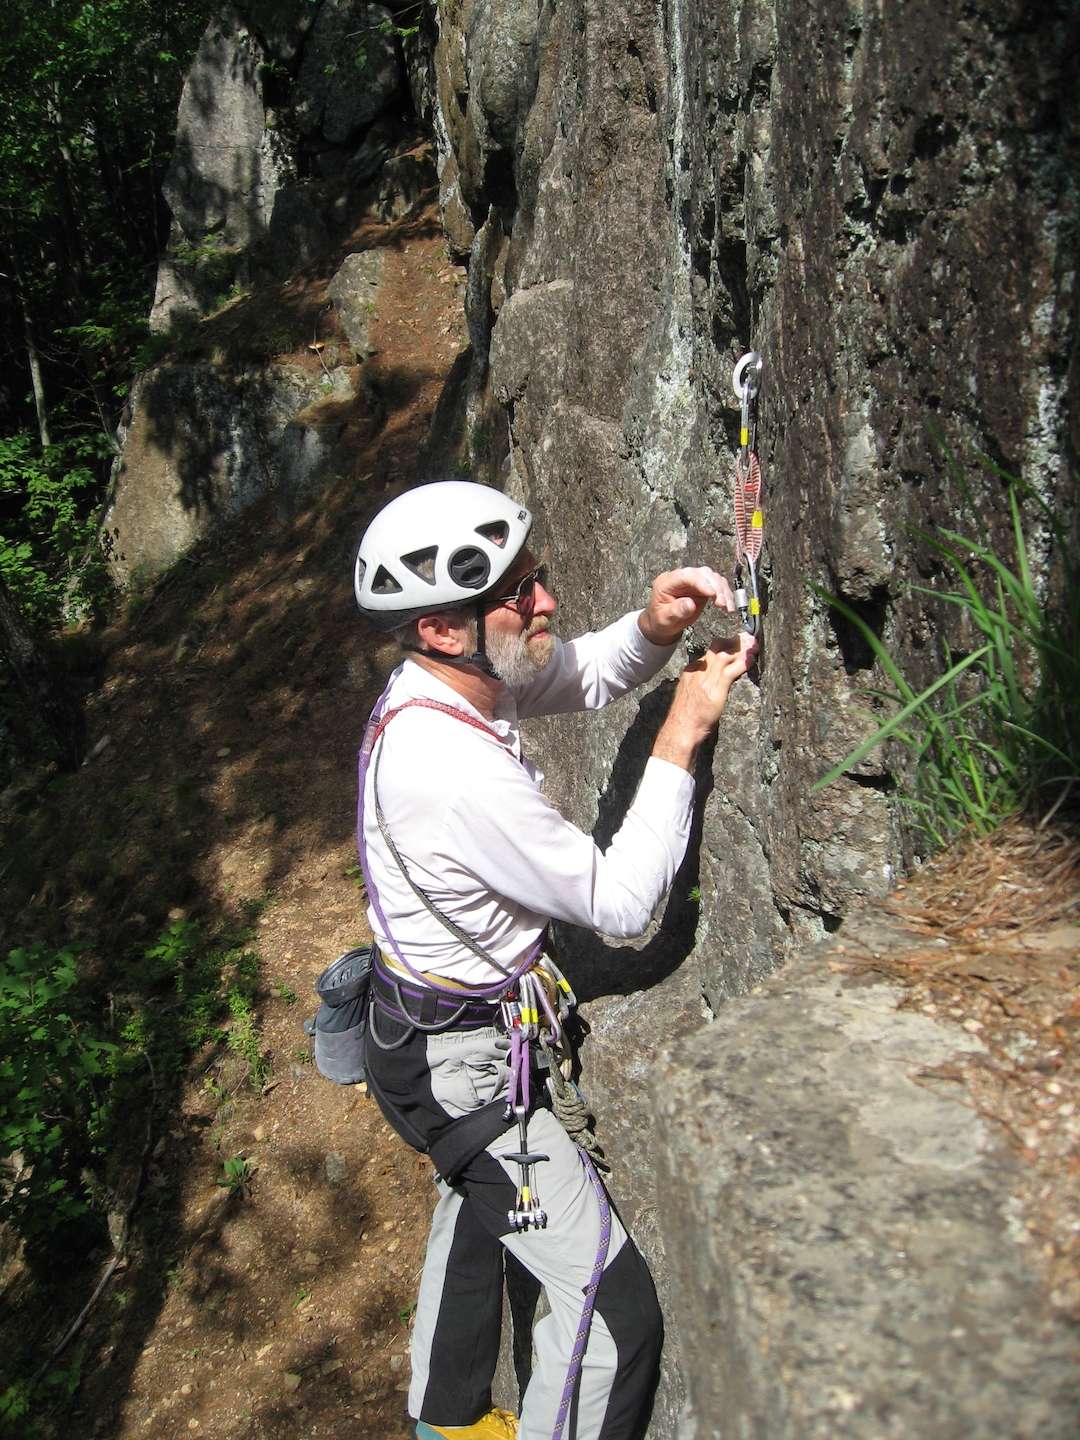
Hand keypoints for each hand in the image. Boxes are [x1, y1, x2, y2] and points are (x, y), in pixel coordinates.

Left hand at [638, 567, 736, 644]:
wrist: (664, 622)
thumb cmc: (661, 619)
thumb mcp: (664, 619)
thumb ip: (676, 611)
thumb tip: (689, 604)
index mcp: (667, 582)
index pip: (686, 576)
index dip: (701, 583)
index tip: (712, 593)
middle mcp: (681, 577)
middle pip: (703, 574)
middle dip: (715, 587)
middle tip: (722, 604)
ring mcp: (693, 581)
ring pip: (713, 578)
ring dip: (723, 591)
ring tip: (727, 607)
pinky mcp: (703, 587)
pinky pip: (717, 585)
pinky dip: (725, 595)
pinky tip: (728, 607)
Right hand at [651, 633, 757, 771]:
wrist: (681, 728)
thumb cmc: (686, 716)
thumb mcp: (689, 694)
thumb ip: (699, 685)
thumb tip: (708, 684)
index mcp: (692, 671)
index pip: (710, 652)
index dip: (725, 645)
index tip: (735, 643)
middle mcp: (699, 672)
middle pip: (717, 647)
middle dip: (734, 641)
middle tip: (748, 638)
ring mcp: (707, 680)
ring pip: (726, 656)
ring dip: (742, 649)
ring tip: (754, 646)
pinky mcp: (716, 690)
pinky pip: (731, 671)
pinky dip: (743, 663)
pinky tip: (752, 659)